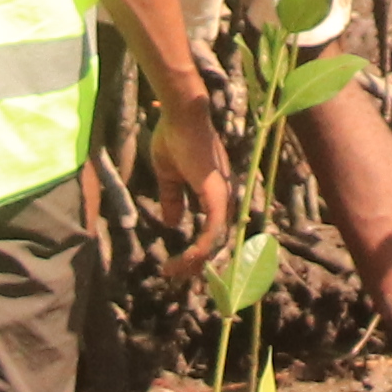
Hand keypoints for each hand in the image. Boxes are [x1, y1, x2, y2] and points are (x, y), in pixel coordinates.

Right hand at [141, 89, 237, 263]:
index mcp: (214, 192)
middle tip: (172, 275)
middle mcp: (223, 198)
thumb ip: (173, 199)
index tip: (174, 264)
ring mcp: (222, 197)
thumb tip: (173, 224)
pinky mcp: (216, 196)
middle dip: (195, 264)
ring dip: (194, 261)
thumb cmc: (173, 138)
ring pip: (214, 242)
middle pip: (215, 242)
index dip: (196, 252)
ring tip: (172, 271)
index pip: (212, 231)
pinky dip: (200, 249)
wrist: (179, 117)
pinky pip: (212, 231)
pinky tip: (184, 259)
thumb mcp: (169, 176)